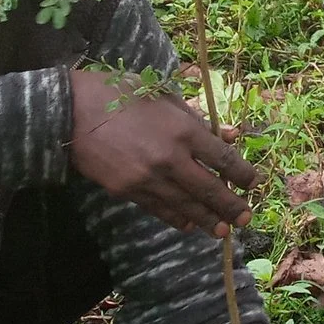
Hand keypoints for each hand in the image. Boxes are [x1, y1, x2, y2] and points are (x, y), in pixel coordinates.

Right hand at [67, 70, 255, 232]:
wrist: (69, 112)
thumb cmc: (119, 93)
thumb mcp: (164, 97)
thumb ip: (198, 120)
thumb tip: (230, 136)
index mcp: (182, 130)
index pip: (223, 158)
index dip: (242, 173)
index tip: (254, 183)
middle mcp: (170, 158)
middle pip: (210, 188)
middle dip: (231, 206)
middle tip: (246, 219)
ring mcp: (147, 178)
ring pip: (186, 205)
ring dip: (208, 220)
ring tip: (223, 230)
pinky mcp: (127, 191)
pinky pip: (160, 209)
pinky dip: (177, 218)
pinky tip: (190, 224)